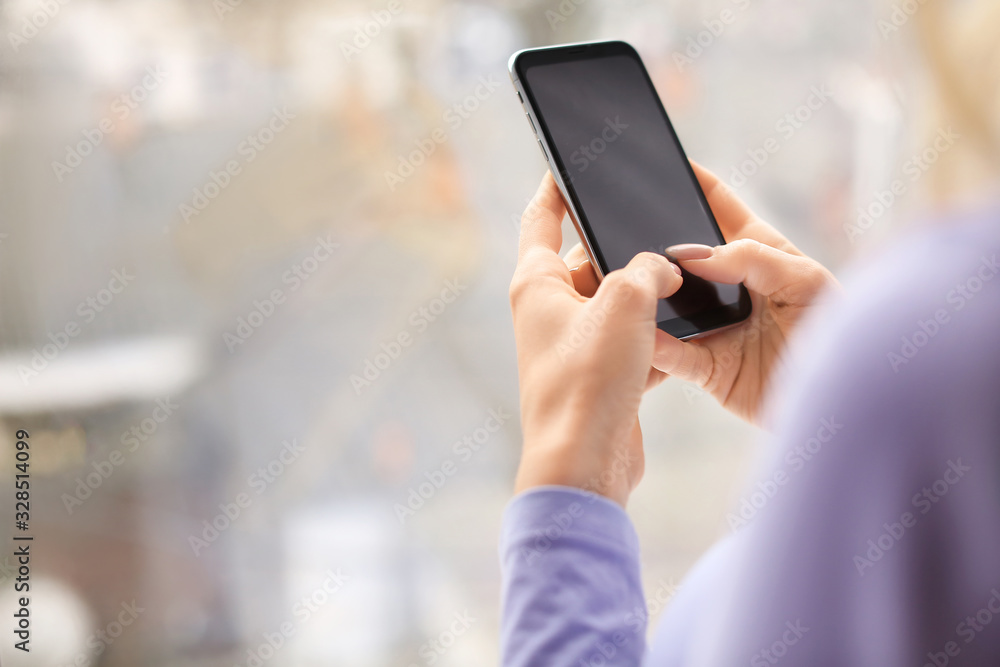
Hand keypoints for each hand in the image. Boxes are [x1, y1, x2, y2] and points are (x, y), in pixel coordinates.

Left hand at [509, 172, 682, 506]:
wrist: (586, 463)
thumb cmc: (589, 381)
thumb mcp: (626, 303)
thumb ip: (649, 270)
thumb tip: (664, 270)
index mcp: (536, 284)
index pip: (541, 218)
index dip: (556, 187)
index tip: (567, 162)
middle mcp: (549, 311)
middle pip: (591, 262)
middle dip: (629, 255)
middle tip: (663, 246)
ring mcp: (574, 345)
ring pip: (618, 304)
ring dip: (649, 302)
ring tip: (677, 296)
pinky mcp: (599, 375)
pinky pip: (632, 342)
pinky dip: (655, 340)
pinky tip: (680, 342)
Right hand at [565, 163, 838, 424]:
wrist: (848, 402)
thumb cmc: (840, 333)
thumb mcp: (806, 281)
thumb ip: (752, 259)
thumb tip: (691, 253)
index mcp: (758, 252)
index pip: (718, 206)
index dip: (693, 182)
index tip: (661, 161)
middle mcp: (729, 286)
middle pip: (680, 256)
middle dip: (651, 242)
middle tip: (618, 227)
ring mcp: (715, 326)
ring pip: (667, 304)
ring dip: (646, 295)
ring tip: (621, 281)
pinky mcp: (707, 368)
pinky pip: (672, 353)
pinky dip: (653, 344)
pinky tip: (640, 333)